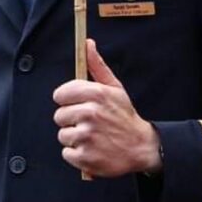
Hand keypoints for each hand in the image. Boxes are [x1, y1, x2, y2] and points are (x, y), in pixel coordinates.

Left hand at [52, 39, 161, 177]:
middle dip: (71, 120)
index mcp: (95, 95)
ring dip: (75, 138)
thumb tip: (87, 43)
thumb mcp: (114, 88)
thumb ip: (97, 66)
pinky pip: (67, 153)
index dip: (68, 101)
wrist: (142, 148)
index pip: (60, 94)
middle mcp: (90, 114)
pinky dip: (77, 155)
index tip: (78, 105)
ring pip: (63, 135)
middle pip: (59, 116)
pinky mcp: (85, 157)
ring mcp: (87, 136)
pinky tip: (92, 149)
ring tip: (93, 137)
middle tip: (90, 123)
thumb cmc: (124, 116)